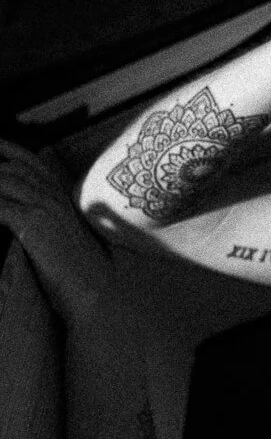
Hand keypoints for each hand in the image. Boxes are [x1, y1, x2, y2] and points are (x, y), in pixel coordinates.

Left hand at [0, 139, 117, 323]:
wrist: (94, 288)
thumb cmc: (80, 271)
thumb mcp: (66, 237)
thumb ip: (50, 220)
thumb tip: (26, 216)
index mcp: (62, 197)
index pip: (33, 164)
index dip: (11, 151)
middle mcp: (54, 197)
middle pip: (13, 169)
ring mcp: (44, 207)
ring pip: (4, 181)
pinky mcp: (32, 223)